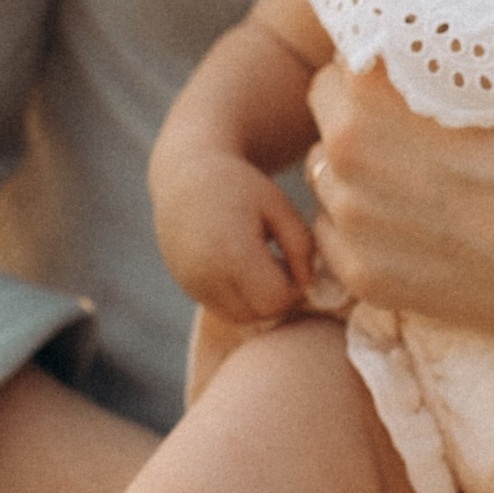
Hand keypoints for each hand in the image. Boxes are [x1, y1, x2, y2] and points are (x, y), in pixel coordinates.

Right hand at [154, 152, 314, 326]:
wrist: (186, 174)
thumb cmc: (243, 187)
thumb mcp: (280, 207)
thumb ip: (302, 247)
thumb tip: (307, 285)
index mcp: (233, 251)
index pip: (275, 300)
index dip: (293, 288)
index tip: (294, 262)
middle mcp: (207, 274)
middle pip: (258, 315)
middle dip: (277, 297)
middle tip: (282, 264)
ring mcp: (192, 284)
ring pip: (240, 318)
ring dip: (259, 301)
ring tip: (263, 265)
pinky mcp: (187, 287)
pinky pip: (223, 309)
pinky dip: (240, 298)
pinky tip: (243, 267)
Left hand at [305, 61, 493, 358]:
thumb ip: (447, 40)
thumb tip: (408, 22)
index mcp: (382, 75)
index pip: (349, 46)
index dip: (392, 60)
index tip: (434, 76)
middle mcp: (350, 144)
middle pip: (332, 107)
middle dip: (371, 111)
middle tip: (441, 129)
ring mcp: (355, 218)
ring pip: (334, 173)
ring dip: (370, 170)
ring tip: (447, 181)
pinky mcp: (369, 278)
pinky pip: (340, 236)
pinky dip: (375, 230)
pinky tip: (440, 228)